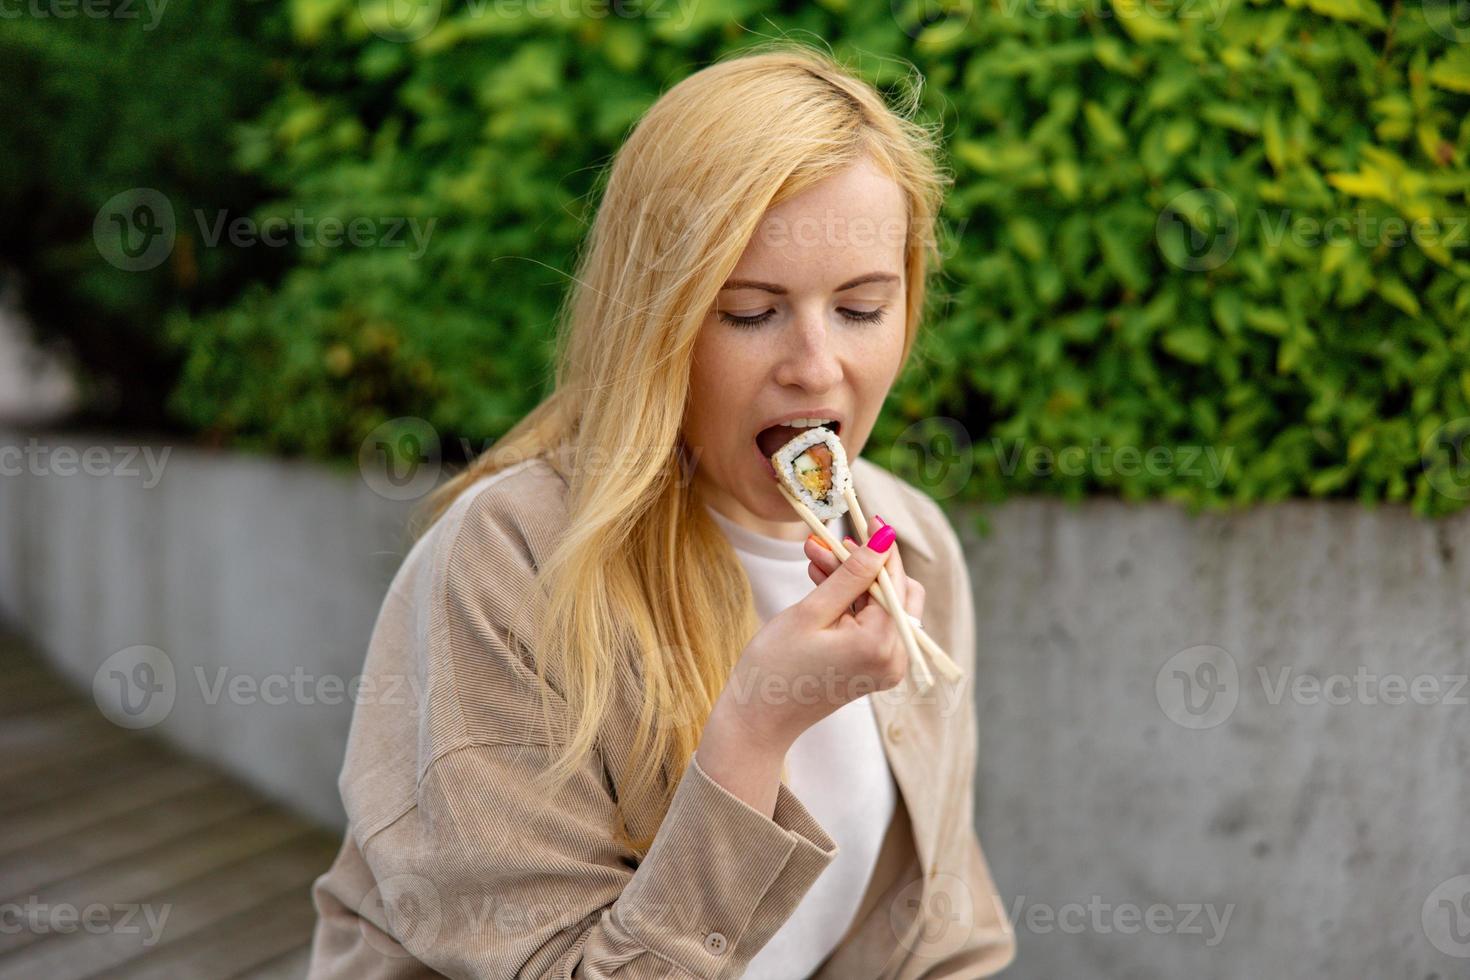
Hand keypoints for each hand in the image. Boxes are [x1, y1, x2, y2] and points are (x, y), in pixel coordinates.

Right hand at [711, 516, 925, 752]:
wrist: (759, 720)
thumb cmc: (776, 666)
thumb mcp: (812, 611)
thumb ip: (851, 574)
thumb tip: (884, 538)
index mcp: (881, 644)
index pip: (894, 580)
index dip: (880, 546)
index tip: (866, 516)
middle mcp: (894, 659)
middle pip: (895, 592)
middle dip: (862, 564)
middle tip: (824, 544)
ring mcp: (886, 667)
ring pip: (881, 606)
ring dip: (852, 581)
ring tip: (813, 561)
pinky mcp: (874, 669)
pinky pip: (872, 624)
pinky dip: (851, 603)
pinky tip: (822, 586)